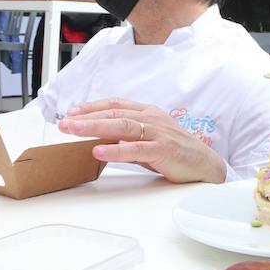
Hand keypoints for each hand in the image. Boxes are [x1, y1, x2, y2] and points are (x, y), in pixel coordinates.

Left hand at [58, 98, 227, 183]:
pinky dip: (115, 150)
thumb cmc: (176, 152)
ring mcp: (158, 133)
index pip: (115, 105)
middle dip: (86, 118)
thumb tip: (99, 140)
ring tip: (73, 131)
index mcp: (148, 112)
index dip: (92, 107)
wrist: (205, 164)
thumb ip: (126, 137)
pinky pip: (136, 149)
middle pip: (114, 114)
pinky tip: (98, 151)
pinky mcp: (163, 149)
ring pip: (121, 127)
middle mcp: (152, 118)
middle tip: (64, 123)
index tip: (72, 113)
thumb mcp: (148, 140)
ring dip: (94, 128)